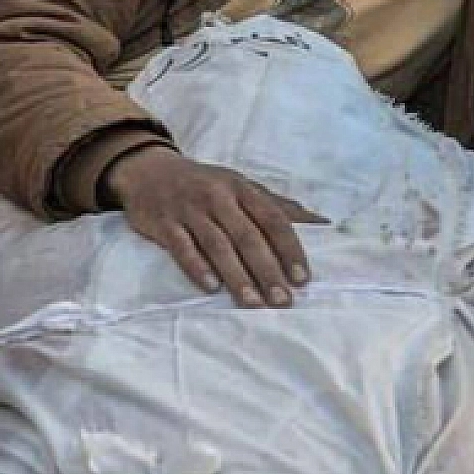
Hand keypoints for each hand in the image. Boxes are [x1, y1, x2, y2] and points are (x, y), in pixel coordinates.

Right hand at [104, 146, 324, 307]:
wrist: (149, 171)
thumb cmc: (207, 185)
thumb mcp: (242, 187)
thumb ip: (279, 207)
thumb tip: (324, 224)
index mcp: (243, 189)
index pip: (274, 220)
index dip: (290, 249)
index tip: (302, 278)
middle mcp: (219, 197)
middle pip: (248, 236)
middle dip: (268, 270)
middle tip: (283, 300)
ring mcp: (190, 210)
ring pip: (218, 245)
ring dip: (237, 276)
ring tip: (253, 303)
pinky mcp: (164, 224)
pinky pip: (182, 248)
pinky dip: (197, 267)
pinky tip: (211, 288)